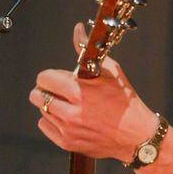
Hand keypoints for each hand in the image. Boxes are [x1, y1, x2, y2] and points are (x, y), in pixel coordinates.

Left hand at [29, 23, 156, 161]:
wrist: (136, 135)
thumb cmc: (124, 101)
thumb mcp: (110, 71)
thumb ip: (87, 51)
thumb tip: (77, 30)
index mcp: (79, 91)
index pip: (44, 78)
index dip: (51, 75)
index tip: (59, 78)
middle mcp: (71, 112)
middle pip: (36, 95)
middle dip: (46, 90)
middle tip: (58, 90)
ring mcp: (68, 129)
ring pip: (42, 110)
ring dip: (51, 105)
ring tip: (68, 105)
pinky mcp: (67, 143)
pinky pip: (45, 126)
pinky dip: (52, 121)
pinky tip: (68, 118)